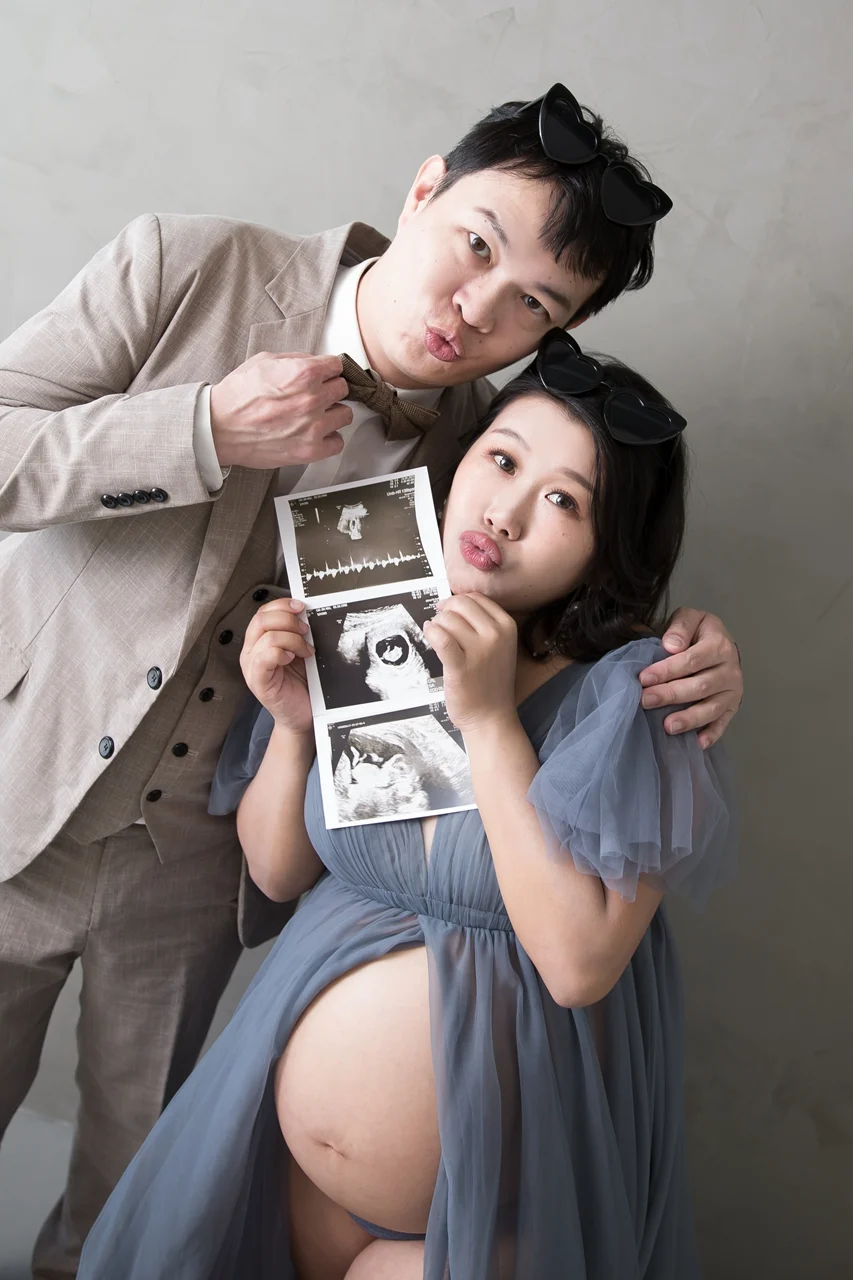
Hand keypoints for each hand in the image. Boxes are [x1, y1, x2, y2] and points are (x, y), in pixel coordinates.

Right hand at [210, 352, 352, 469]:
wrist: (219, 428)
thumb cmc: (237, 396)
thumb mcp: (264, 361)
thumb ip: (295, 360)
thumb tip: (314, 362)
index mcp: (303, 373)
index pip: (336, 365)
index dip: (328, 369)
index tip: (323, 375)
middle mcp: (312, 399)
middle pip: (342, 389)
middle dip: (329, 389)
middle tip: (316, 395)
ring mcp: (314, 426)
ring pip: (345, 415)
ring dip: (333, 414)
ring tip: (316, 415)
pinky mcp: (310, 450)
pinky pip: (337, 443)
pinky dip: (329, 439)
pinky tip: (316, 434)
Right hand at [240, 599, 314, 734]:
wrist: (301, 715)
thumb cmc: (300, 683)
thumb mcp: (299, 651)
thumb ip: (296, 632)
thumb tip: (305, 611)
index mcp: (258, 641)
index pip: (262, 612)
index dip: (282, 605)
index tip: (301, 607)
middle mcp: (251, 652)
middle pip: (262, 619)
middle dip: (289, 620)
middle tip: (306, 631)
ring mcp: (252, 667)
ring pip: (268, 637)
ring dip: (293, 640)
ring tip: (306, 651)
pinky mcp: (258, 682)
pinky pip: (264, 658)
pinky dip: (281, 653)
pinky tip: (292, 659)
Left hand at [425, 593, 516, 733]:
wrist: (490, 716)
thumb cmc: (490, 680)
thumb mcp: (498, 645)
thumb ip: (481, 622)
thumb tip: (453, 603)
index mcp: (507, 626)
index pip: (476, 598)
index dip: (457, 601)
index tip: (448, 610)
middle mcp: (496, 635)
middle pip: (460, 604)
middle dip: (446, 611)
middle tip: (440, 623)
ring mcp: (479, 651)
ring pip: (448, 619)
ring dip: (437, 624)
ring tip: (437, 635)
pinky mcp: (460, 666)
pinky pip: (440, 638)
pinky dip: (431, 632)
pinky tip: (429, 633)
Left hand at [639, 607, 742, 747]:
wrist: (720, 643)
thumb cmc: (698, 633)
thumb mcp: (690, 618)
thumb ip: (680, 627)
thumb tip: (671, 646)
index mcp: (718, 645)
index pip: (691, 660)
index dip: (666, 670)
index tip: (643, 678)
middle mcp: (730, 670)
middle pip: (699, 686)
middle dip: (670, 695)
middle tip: (645, 701)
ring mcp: (732, 691)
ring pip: (711, 708)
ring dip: (689, 719)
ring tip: (668, 726)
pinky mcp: (732, 707)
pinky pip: (723, 723)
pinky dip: (712, 734)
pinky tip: (697, 744)